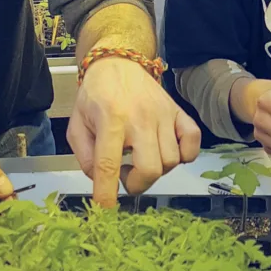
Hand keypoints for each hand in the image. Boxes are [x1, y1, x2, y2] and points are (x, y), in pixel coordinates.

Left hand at [67, 58, 200, 206]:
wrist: (117, 62)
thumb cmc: (96, 94)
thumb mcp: (77, 123)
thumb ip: (84, 155)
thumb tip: (101, 180)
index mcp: (110, 119)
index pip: (109, 164)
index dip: (107, 193)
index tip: (105, 208)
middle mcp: (140, 117)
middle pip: (150, 169)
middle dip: (137, 184)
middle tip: (126, 174)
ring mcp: (163, 114)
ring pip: (171, 160)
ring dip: (156, 169)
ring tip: (141, 157)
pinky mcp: (178, 111)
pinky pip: (193, 142)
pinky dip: (185, 154)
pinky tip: (167, 151)